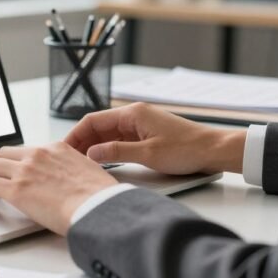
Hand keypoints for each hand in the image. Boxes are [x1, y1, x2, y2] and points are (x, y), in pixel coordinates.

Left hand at [0, 142, 117, 235]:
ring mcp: (26, 170)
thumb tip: (67, 184)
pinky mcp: (17, 189)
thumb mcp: (88, 173)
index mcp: (57, 149)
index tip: (5, 171)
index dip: (10, 161)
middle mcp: (38, 155)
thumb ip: (71, 172)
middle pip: (2, 154)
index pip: (24, 151)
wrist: (100, 207)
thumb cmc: (101, 198)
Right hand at [65, 103, 245, 175]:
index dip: (76, 134)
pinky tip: (101, 162)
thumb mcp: (148, 154)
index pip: (93, 120)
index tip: (64, 148)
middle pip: (98, 126)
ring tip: (80, 162)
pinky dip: (108, 150)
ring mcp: (140, 126)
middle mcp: (134, 116)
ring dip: (94, 146)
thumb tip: (92, 153)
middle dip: (82, 141)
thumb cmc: (186, 149)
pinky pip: (120, 141)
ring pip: (108, 134)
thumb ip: (117, 152)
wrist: (214, 150)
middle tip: (68, 159)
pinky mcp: (146, 136)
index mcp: (132, 114)